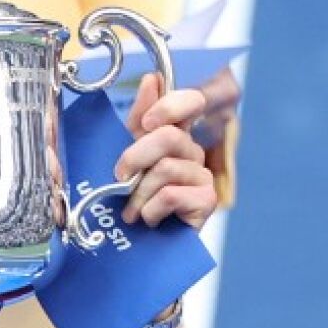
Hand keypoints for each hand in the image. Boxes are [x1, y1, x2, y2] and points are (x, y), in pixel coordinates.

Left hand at [115, 76, 216, 230]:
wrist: (142, 248)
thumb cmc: (134, 201)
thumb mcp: (129, 158)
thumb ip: (138, 120)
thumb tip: (152, 79)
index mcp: (176, 136)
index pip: (190, 102)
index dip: (171, 105)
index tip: (147, 122)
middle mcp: (194, 152)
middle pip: (170, 136)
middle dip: (135, 156)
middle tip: (120, 178)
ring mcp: (203, 176)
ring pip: (166, 169)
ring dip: (139, 194)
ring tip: (132, 211)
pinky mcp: (207, 201)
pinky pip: (172, 195)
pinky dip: (152, 210)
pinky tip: (150, 220)